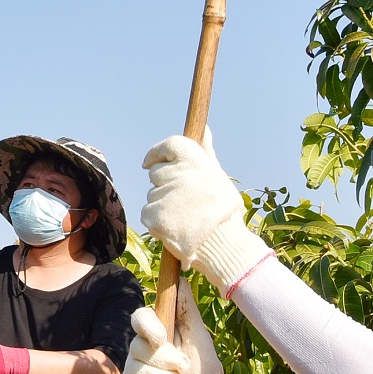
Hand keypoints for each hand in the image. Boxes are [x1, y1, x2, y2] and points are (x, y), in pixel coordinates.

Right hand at [122, 302, 236, 373]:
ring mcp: (132, 371)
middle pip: (140, 348)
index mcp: (156, 332)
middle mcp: (139, 349)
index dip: (148, 327)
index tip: (163, 339)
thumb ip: (187, 310)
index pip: (140, 318)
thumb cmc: (205, 370)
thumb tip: (181, 279)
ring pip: (140, 372)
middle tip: (185, 371)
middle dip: (169, 363)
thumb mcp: (199, 337)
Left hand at [141, 134, 269, 288]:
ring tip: (184, 217)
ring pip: (153, 195)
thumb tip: (203, 127)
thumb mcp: (217, 177)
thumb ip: (205, 151)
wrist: (224, 246)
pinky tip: (175, 227)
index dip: (157, 153)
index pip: (169, 145)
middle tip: (184, 201)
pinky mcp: (153, 216)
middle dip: (164, 184)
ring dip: (162, 204)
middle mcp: (179, 174)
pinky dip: (157, 220)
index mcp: (196, 161)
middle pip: (156, 173)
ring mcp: (164, 195)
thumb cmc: (223, 211)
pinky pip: (148, 212)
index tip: (150, 162)